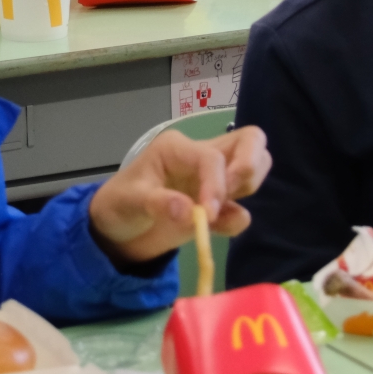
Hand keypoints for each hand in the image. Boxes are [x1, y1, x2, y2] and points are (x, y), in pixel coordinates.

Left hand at [89, 126, 269, 263]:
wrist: (116, 232)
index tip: (209, 214)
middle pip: (250, 141)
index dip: (216, 184)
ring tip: (222, 212)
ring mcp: (213, 179)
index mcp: (177, 148)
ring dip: (250, 186)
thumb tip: (190, 211)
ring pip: (256, 164)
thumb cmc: (119, 205)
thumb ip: (158, 203)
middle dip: (251, 167)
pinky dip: (239, 217)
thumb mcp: (128, 202)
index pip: (212, 157)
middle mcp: (200, 156)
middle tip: (234, 196)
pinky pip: (242, 204)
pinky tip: (221, 229)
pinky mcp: (217, 204)